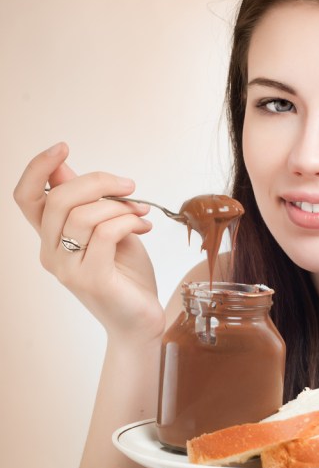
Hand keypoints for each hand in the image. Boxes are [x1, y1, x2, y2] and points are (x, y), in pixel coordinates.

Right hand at [14, 142, 165, 343]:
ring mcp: (67, 269)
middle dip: (98, 181)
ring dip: (121, 205)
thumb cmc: (125, 275)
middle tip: (129, 186)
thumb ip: (87, 202)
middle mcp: (50, 253)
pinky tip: (143, 227)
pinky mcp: (90, 279)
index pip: (26, 197)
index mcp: (51, 238)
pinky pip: (106, 233)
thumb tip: (64, 165)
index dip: (37, 168)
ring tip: (141, 213)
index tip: (63, 147)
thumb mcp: (107, 228)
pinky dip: (129, 221)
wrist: (141, 320)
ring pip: (83, 214)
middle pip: (57, 198)